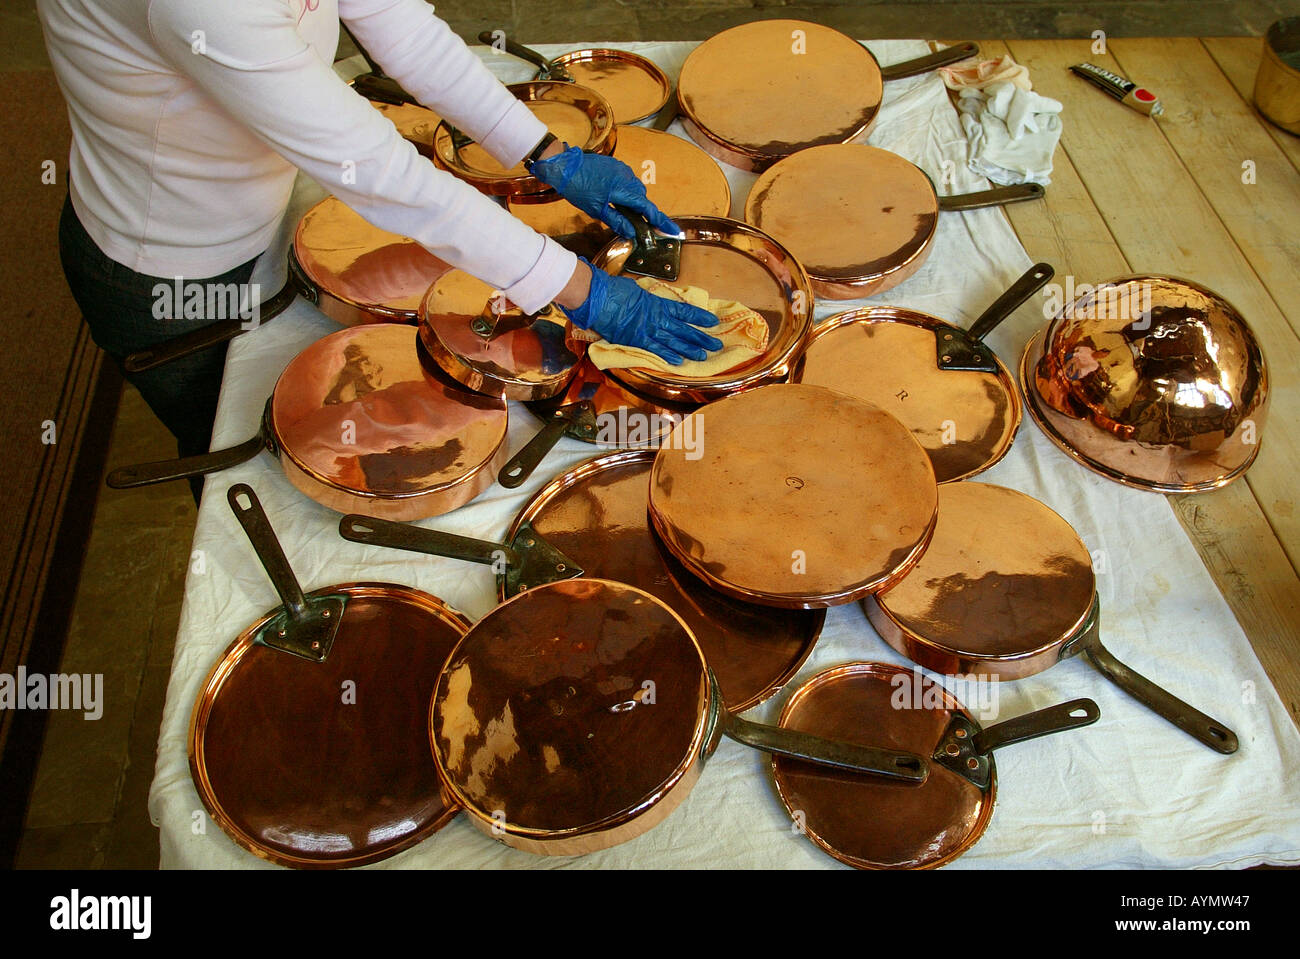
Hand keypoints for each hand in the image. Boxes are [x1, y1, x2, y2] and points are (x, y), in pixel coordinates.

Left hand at [530, 146, 678, 239]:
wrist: (564, 166)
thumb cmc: (577, 188)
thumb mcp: (596, 209)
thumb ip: (616, 220)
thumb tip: (631, 232)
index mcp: (622, 190)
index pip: (646, 207)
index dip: (659, 220)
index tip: (672, 229)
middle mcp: (626, 177)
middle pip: (643, 198)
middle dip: (645, 211)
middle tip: (644, 224)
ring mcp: (621, 169)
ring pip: (636, 188)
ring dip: (635, 200)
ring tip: (626, 211)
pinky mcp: (616, 165)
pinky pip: (628, 180)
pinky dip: (627, 190)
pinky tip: (616, 196)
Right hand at [559, 260, 722, 364]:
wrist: (599, 297)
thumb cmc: (614, 290)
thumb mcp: (636, 291)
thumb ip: (647, 300)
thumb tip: (651, 304)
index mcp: (658, 303)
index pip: (685, 311)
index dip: (700, 317)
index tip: (713, 321)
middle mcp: (657, 317)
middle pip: (685, 329)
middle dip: (702, 337)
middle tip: (717, 344)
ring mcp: (648, 329)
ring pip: (674, 341)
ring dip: (690, 348)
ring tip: (704, 355)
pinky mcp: (637, 340)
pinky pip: (656, 349)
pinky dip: (668, 356)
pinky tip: (679, 361)